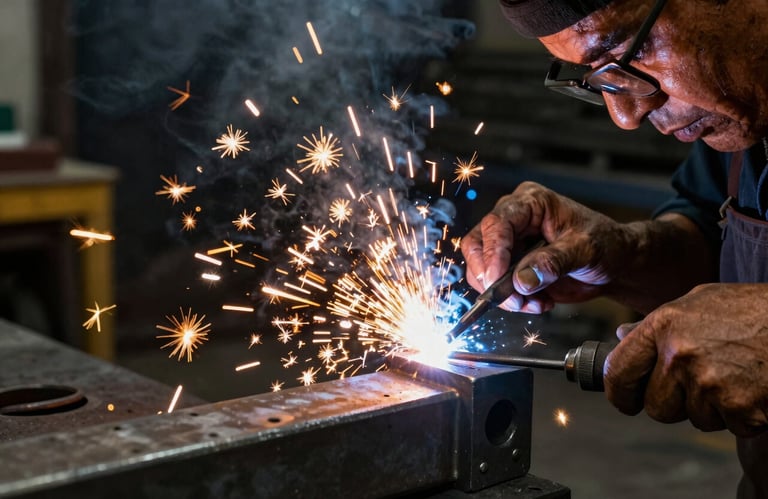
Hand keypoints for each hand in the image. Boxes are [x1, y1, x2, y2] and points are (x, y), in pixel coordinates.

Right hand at [460, 181, 627, 312]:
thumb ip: (554, 262)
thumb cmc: (606, 244)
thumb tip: (522, 280)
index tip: (497, 279)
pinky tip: (540, 303)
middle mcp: (514, 220)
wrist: (616, 264)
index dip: (493, 253)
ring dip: (503, 295)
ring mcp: (510, 244)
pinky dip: (513, 302)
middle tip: (511, 299)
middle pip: (478, 245)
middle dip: (490, 277)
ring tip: (533, 304)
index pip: (497, 224)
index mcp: (531, 203)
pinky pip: (496, 287)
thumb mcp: (586, 250)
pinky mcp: (512, 268)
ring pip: (482, 270)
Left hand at [604, 283, 767, 436]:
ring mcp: (710, 384)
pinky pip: (728, 425)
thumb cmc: (749, 310)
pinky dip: (741, 414)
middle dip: (673, 403)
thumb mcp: (697, 302)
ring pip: (693, 418)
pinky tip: (752, 386)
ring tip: (734, 375)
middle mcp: (681, 355)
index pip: (618, 370)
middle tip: (699, 382)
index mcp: (663, 325)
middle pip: (655, 407)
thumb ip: (656, 324)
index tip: (625, 400)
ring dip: (711, 407)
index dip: (619, 392)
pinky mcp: (741, 409)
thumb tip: (621, 338)